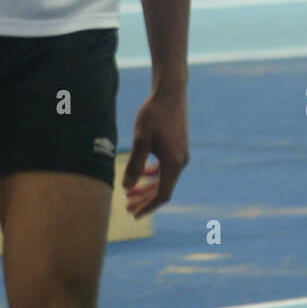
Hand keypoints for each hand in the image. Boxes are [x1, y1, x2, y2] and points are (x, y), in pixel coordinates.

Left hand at [122, 85, 188, 218]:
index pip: (162, 194)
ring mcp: (180, 154)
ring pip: (164, 178)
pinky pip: (165, 168)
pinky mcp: (177, 147)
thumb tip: (126, 187)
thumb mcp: (141, 139)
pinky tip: (140, 173)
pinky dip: (153, 174)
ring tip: (129, 193)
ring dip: (147, 187)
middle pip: (163, 189)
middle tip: (126, 207)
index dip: (147, 206)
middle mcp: (180, 162)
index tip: (133, 214)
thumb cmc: (154, 114)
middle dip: (144, 199)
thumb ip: (135, 164)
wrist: (170, 92)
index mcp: (173, 163)